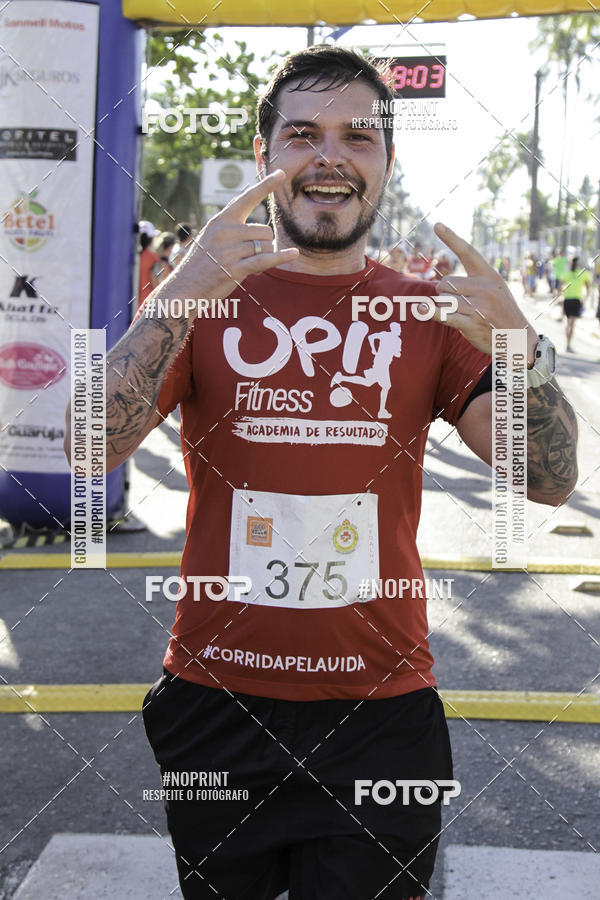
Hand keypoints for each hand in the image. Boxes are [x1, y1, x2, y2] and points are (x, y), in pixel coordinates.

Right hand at [166, 170, 297, 304]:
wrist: (184, 288)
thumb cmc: (201, 264)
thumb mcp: (212, 238)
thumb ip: (233, 230)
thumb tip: (265, 232)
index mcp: (220, 220)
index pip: (246, 198)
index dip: (265, 186)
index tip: (281, 173)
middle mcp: (225, 232)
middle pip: (264, 231)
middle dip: (264, 244)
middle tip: (247, 257)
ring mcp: (230, 250)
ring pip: (266, 247)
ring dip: (263, 257)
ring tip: (244, 265)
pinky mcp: (235, 269)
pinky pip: (265, 260)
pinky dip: (281, 258)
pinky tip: (294, 254)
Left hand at [429, 223, 537, 362]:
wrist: (518, 339)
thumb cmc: (500, 312)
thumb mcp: (494, 289)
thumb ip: (470, 283)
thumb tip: (439, 286)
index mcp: (489, 275)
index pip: (467, 251)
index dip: (451, 238)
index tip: (437, 224)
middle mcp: (484, 288)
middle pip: (445, 283)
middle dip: (444, 293)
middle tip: (460, 302)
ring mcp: (478, 307)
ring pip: (443, 301)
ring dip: (445, 308)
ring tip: (464, 315)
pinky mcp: (471, 324)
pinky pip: (445, 315)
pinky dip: (432, 313)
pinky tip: (421, 309)